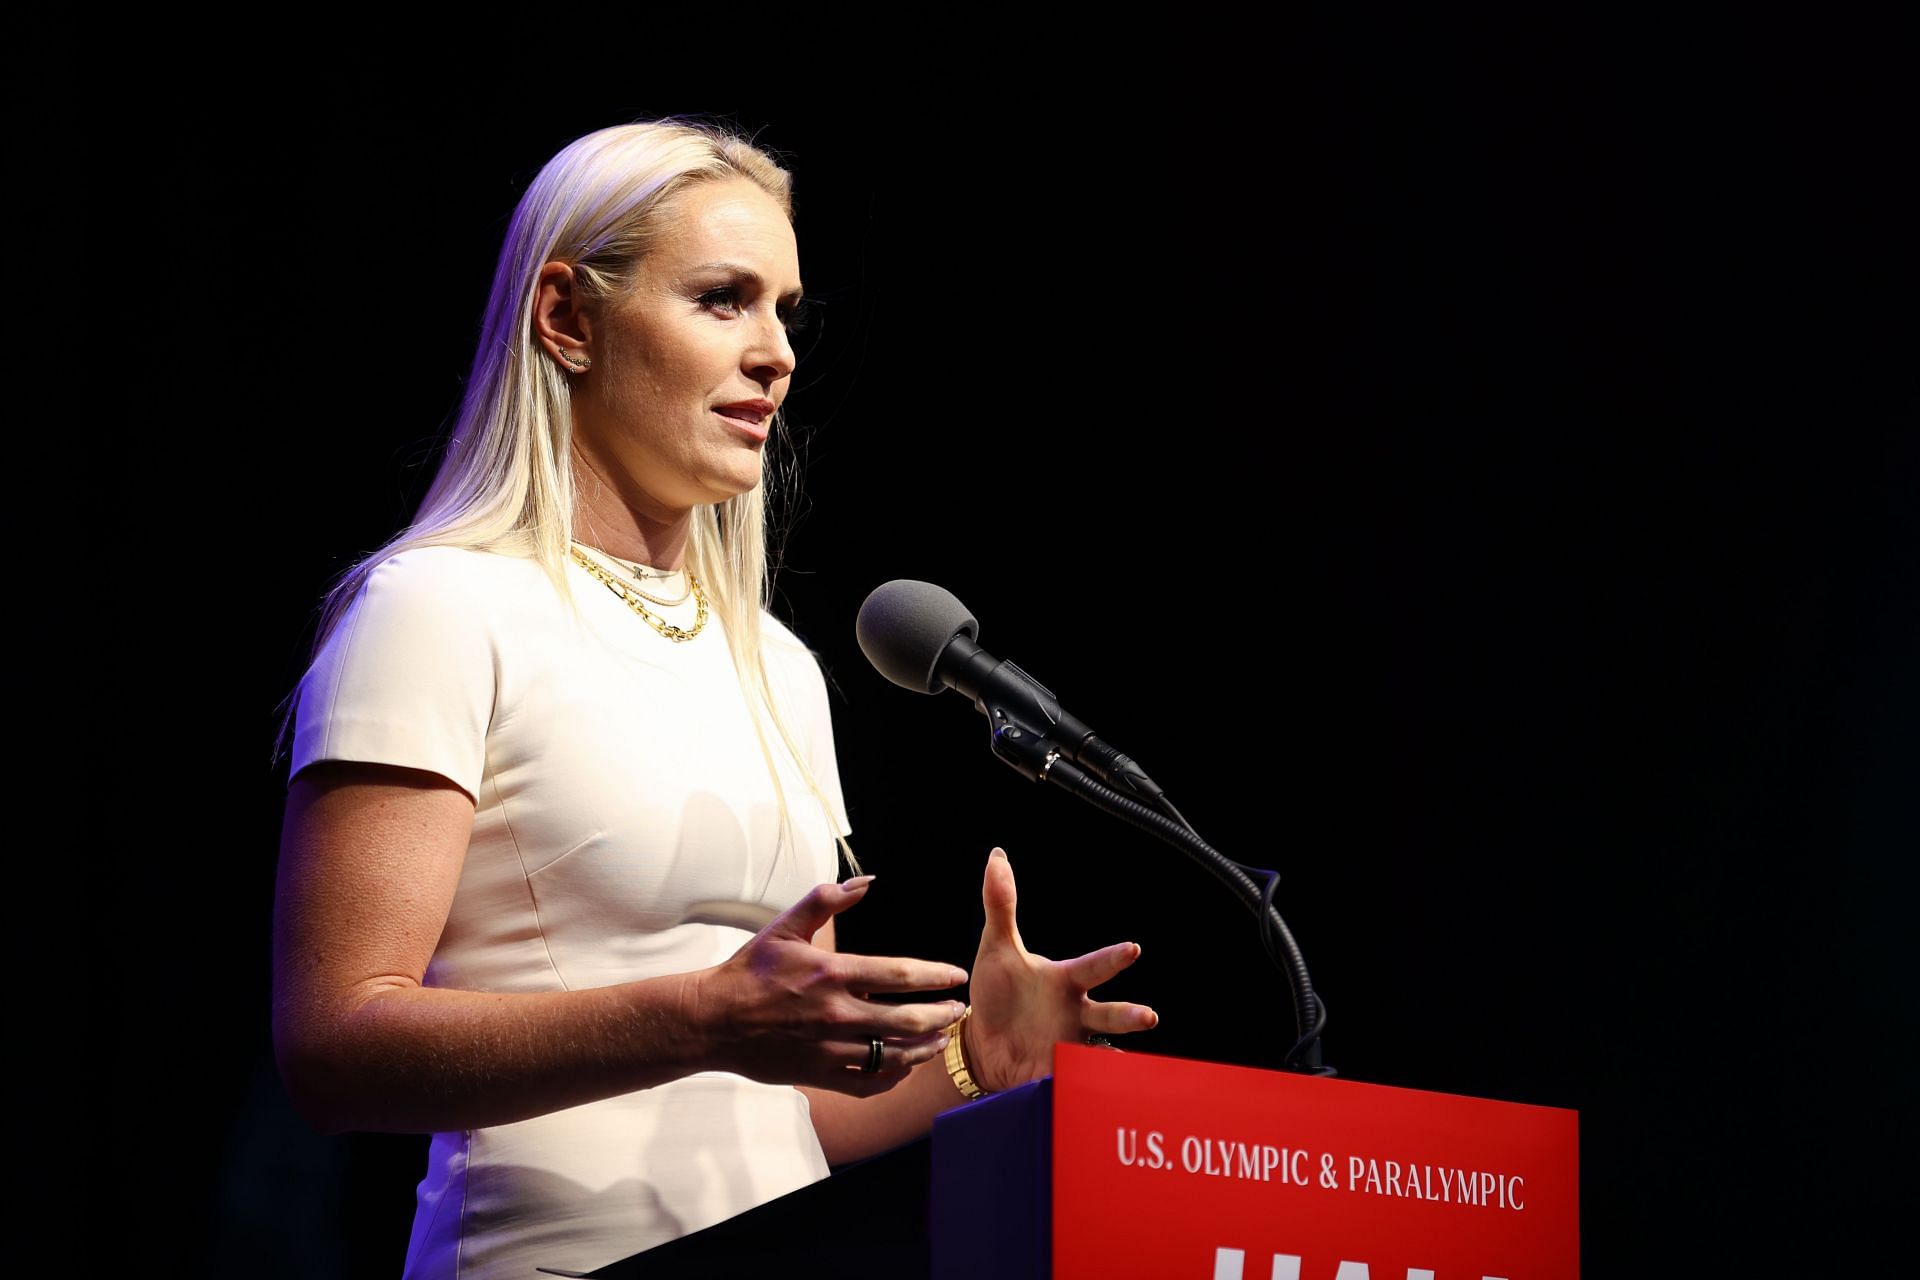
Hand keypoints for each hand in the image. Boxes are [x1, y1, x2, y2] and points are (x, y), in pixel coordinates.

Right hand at [688, 876, 969, 1095]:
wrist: (713, 1019)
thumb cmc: (750, 971)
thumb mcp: (785, 926)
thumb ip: (826, 900)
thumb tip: (866, 880)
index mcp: (832, 973)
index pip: (899, 975)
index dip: (935, 976)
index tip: (957, 976)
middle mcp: (836, 1013)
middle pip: (907, 1019)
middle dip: (942, 1015)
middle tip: (959, 1009)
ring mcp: (829, 1047)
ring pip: (893, 1055)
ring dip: (925, 1047)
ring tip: (942, 1038)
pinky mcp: (819, 1074)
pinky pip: (867, 1083)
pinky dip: (892, 1077)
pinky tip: (905, 1066)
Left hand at [962, 848, 1157, 1092]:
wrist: (982, 1044)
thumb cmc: (998, 992)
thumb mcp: (996, 949)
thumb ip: (1001, 905)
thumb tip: (997, 856)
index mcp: (1066, 982)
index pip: (1093, 967)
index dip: (1112, 959)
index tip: (1132, 948)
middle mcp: (1077, 1015)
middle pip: (1110, 1015)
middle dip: (1129, 1016)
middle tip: (1148, 1017)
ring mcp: (1069, 1048)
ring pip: (1100, 1054)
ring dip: (1110, 1060)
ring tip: (1122, 1067)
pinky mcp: (1054, 1077)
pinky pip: (1072, 1084)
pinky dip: (1078, 1090)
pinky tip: (1087, 1099)